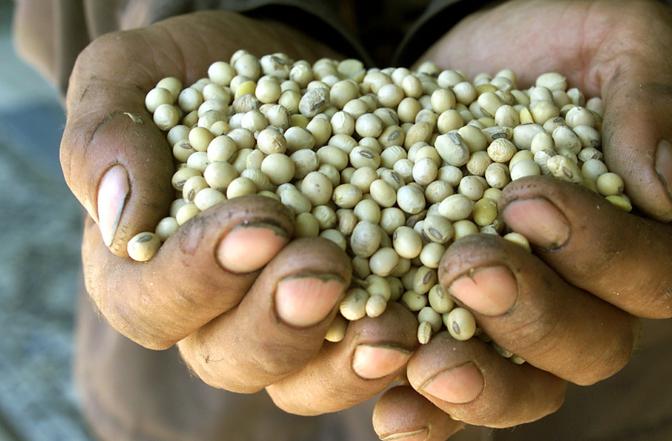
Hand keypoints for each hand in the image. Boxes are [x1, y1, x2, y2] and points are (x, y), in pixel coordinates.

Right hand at [65, 11, 415, 414]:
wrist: (286, 70)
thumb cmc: (199, 74)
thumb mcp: (133, 75)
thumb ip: (104, 135)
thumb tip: (118, 217)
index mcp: (146, 270)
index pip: (152, 301)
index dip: (199, 276)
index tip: (259, 225)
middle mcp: (216, 314)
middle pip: (232, 357)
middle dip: (279, 322)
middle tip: (323, 272)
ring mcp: (286, 322)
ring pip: (302, 381)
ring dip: (344, 363)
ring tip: (389, 327)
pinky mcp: (348, 312)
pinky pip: (367, 356)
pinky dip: (398, 356)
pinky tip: (432, 332)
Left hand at [372, 1, 671, 438]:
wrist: (477, 59)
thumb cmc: (561, 42)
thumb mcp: (619, 39)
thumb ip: (652, 97)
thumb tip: (663, 188)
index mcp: (648, 240)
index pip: (654, 277)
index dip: (598, 252)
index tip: (525, 200)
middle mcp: (592, 298)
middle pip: (590, 348)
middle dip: (529, 315)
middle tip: (466, 268)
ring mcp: (520, 324)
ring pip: (523, 390)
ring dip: (475, 384)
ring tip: (422, 362)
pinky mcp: (452, 326)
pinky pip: (449, 391)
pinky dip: (422, 407)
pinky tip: (388, 406)